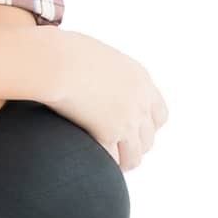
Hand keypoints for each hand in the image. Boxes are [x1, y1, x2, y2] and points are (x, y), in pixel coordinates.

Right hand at [42, 28, 168, 171]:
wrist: (57, 61)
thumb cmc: (62, 51)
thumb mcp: (93, 55)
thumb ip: (100, 71)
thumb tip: (86, 74)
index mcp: (140, 79)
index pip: (160, 114)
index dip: (147, 127)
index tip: (134, 132)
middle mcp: (140, 102)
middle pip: (149, 139)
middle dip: (134, 147)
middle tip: (117, 152)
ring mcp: (127, 120)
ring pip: (134, 156)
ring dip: (122, 162)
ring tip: (107, 167)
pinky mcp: (109, 134)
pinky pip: (112, 159)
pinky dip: (103, 164)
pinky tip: (91, 165)